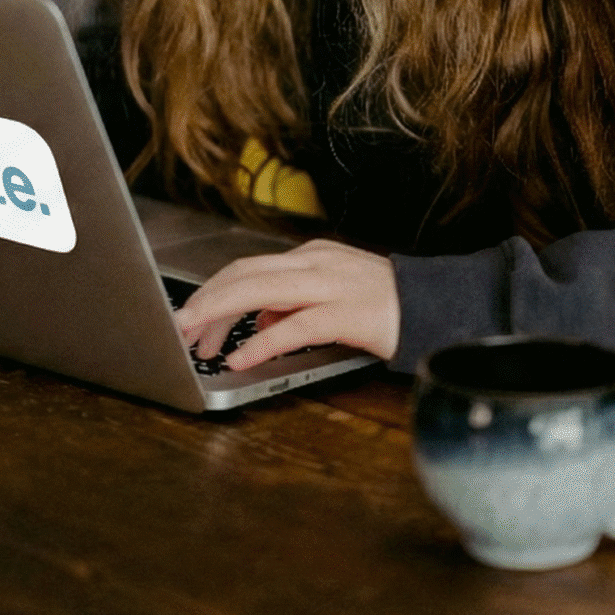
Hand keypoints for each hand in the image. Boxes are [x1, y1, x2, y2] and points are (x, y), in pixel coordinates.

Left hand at [173, 239, 399, 370]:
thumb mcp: (332, 296)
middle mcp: (315, 263)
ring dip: (220, 315)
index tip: (189, 320)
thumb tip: (258, 318)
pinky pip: (293, 327)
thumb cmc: (386, 305)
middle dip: (204, 302)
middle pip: (243, 275)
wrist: (436, 306)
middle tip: (178, 330)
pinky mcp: (346, 313)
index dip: (211, 294)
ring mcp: (330, 285)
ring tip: (197, 341)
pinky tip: (241, 358)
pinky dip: (261, 342)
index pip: (246, 269)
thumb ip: (294, 303)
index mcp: (310, 257)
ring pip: (259, 291)